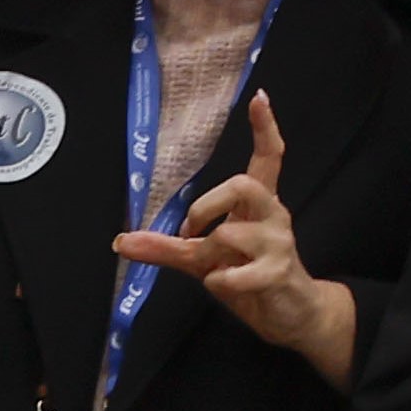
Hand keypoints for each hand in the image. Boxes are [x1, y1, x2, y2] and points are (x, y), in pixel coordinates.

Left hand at [113, 96, 353, 379]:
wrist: (290, 313)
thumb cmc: (249, 275)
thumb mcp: (203, 260)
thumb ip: (167, 248)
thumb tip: (120, 241)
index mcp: (258, 206)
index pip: (269, 157)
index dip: (264, 127)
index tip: (259, 97)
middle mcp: (273, 215)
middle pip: (244, 184)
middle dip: (205, 205)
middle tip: (190, 230)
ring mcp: (278, 242)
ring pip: (229, 233)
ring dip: (207, 255)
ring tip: (213, 270)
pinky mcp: (277, 272)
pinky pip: (233, 273)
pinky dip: (219, 282)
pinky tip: (225, 285)